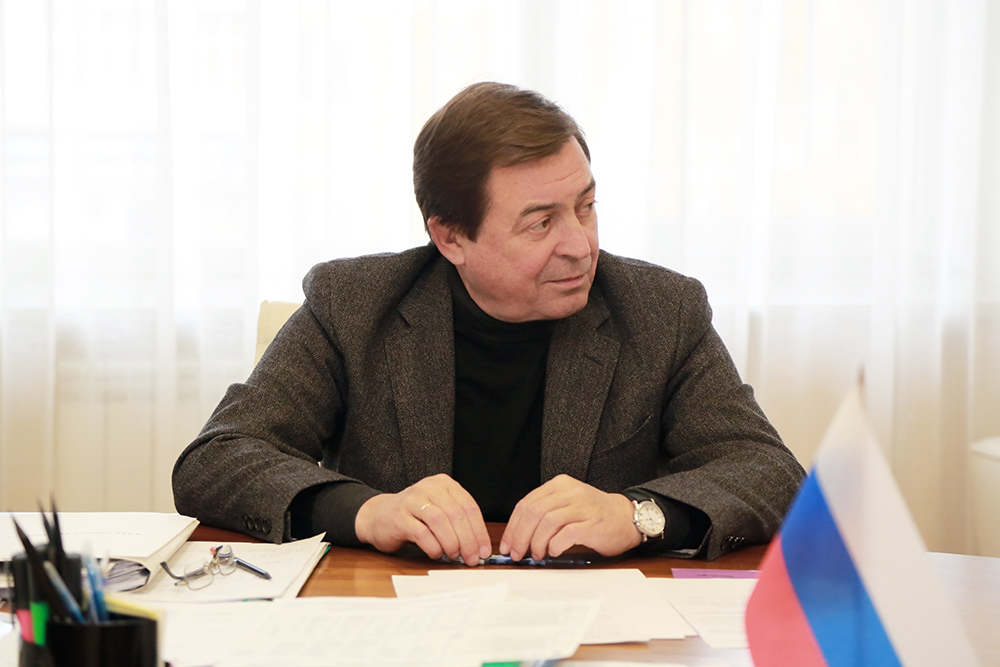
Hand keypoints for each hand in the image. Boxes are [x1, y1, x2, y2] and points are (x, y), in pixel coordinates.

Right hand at [355, 474, 491, 565]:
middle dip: (468, 540)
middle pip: (456, 514)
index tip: (483, 550)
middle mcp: (429, 488)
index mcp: (443, 484)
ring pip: (440, 522)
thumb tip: (478, 546)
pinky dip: (433, 547)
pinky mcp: (399, 517)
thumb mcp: (439, 511)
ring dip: (451, 543)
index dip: (479, 531)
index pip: (469, 506)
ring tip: (454, 555)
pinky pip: (422, 533)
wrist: (378, 515)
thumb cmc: (413, 516)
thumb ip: (457, 523)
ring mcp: (412, 500)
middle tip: (471, 558)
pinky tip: (436, 553)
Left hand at [499, 475, 641, 560]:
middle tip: (517, 553)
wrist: (627, 519)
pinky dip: (554, 545)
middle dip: (520, 536)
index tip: (507, 544)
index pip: (526, 504)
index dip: (512, 527)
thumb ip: (544, 514)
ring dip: (536, 543)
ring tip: (536, 555)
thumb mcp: (567, 505)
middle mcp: (570, 492)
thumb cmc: (594, 515)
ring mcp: (582, 507)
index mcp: (560, 485)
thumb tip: (517, 537)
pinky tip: (553, 551)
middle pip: (533, 512)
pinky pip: (566, 534)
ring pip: (546, 522)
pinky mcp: (592, 524)